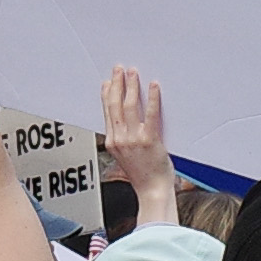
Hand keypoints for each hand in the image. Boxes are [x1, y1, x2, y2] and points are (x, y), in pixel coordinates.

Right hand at [98, 65, 169, 204]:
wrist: (152, 191)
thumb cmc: (142, 175)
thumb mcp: (123, 156)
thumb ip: (122, 139)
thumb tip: (124, 122)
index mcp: (112, 142)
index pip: (106, 112)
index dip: (106, 94)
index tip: (107, 82)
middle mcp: (120, 139)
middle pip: (115, 105)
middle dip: (116, 84)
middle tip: (119, 69)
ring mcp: (134, 139)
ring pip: (129, 105)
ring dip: (131, 86)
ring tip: (133, 73)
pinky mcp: (149, 140)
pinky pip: (150, 113)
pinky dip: (152, 97)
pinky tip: (154, 86)